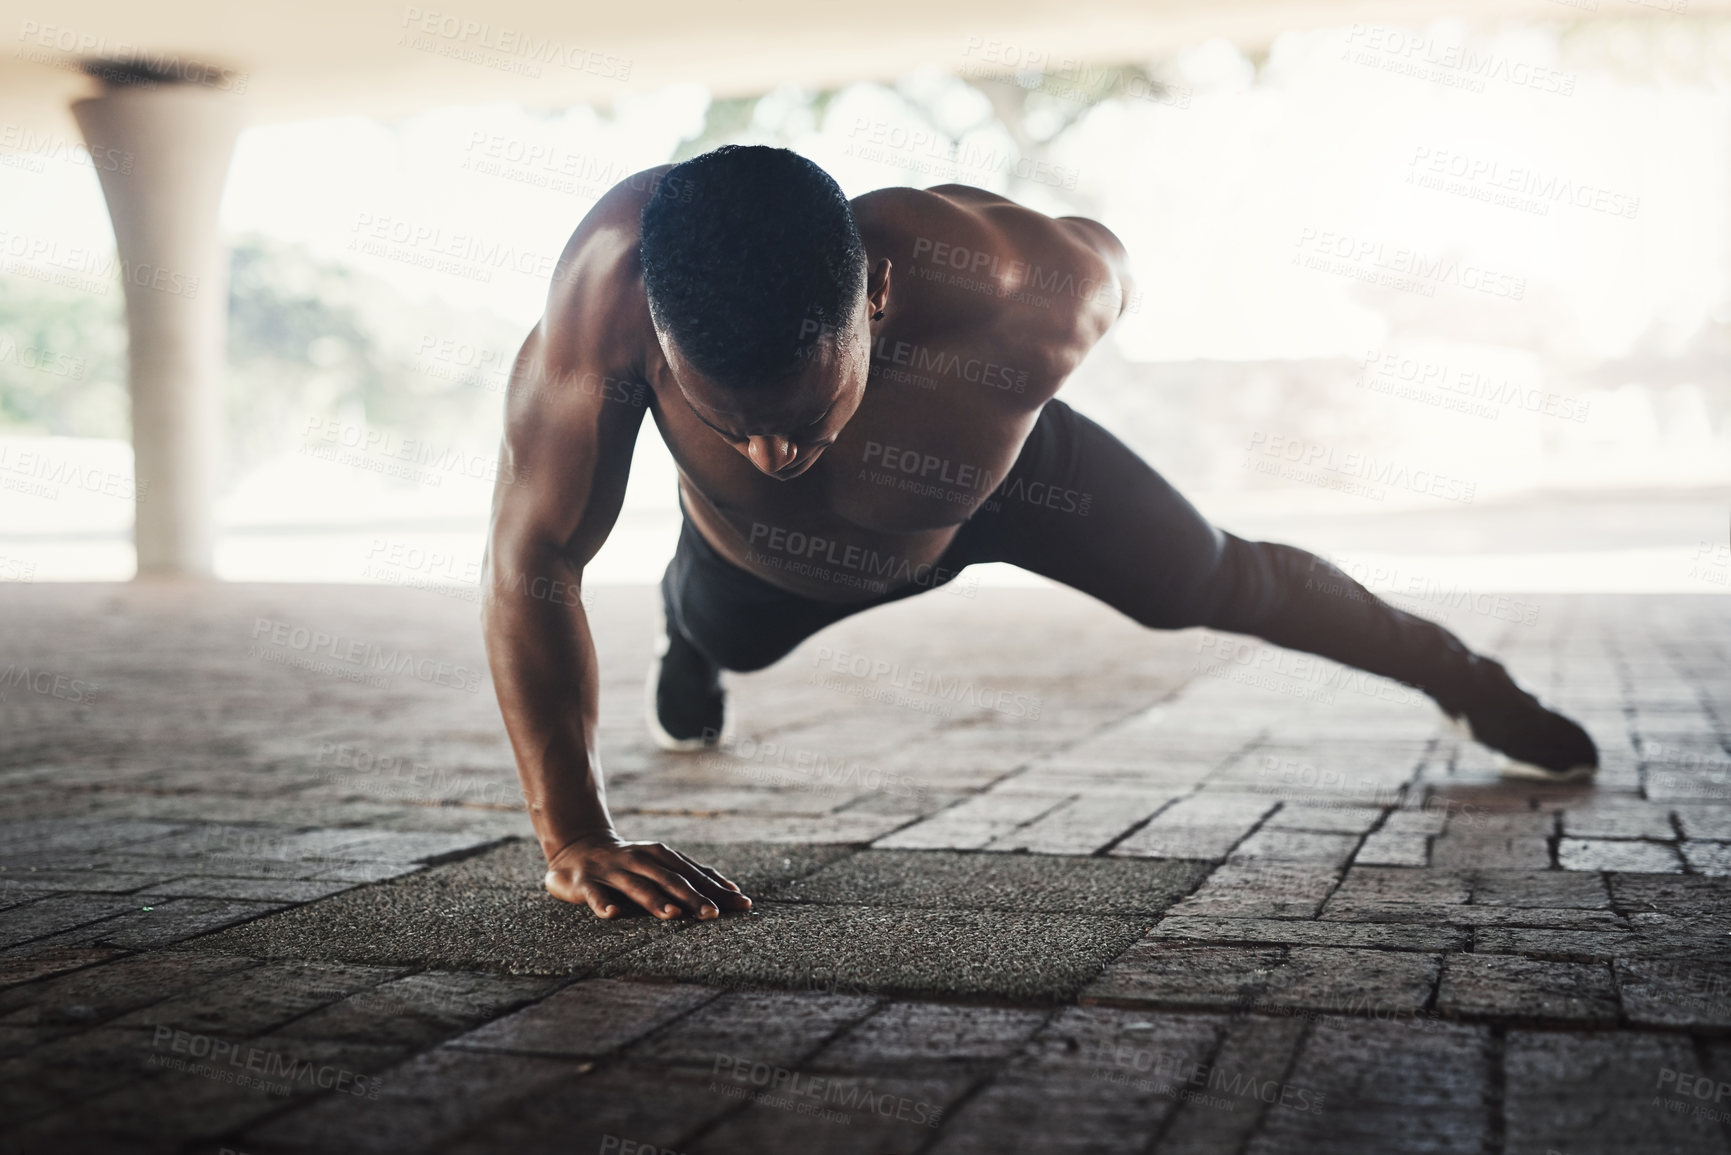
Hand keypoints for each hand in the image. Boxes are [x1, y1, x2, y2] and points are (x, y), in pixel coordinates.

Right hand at [544, 833, 752, 919]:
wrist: (577, 847)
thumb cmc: (629, 863)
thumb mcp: (661, 864)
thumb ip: (693, 876)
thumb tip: (733, 890)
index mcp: (662, 856)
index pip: (695, 875)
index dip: (718, 890)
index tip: (742, 904)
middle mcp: (641, 861)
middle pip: (671, 881)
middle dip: (694, 897)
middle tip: (713, 915)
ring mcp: (613, 871)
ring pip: (637, 887)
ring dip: (655, 901)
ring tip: (673, 915)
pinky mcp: (586, 882)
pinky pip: (595, 894)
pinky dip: (603, 904)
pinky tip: (612, 914)